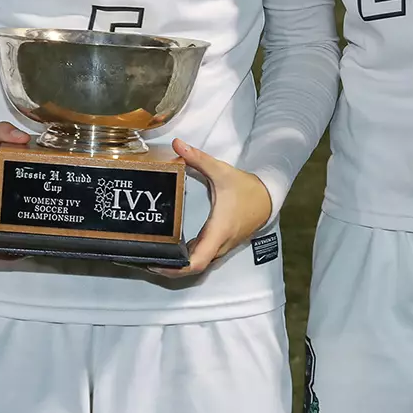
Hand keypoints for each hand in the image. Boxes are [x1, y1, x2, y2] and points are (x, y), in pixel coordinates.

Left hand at [150, 139, 273, 277]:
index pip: (196, 262)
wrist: (267, 198)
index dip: (175, 269)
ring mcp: (220, 247)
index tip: (156, 264)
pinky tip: (171, 251)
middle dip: (168, 268)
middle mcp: (219, 245)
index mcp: (218, 231)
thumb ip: (198, 158)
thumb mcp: (221, 171)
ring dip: (176, 265)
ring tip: (152, 256)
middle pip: (192, 268)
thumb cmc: (246, 188)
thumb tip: (177, 144)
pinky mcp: (220, 245)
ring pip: (196, 265)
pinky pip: (201, 258)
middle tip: (144, 259)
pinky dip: (185, 259)